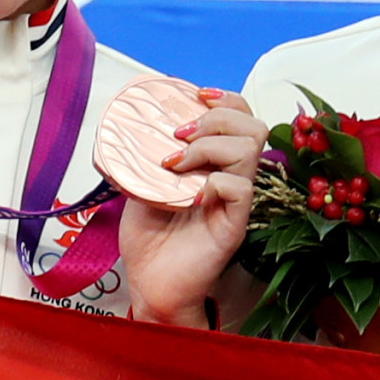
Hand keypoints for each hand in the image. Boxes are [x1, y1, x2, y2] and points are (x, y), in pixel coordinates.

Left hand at [116, 90, 264, 323]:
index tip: (194, 95)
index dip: (224, 99)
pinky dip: (212, 181)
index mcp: (215, 164)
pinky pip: (241, 188)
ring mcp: (236, 200)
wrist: (150, 283)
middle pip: (253, 125)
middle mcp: (232, 177)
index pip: (239, 117)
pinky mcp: (234, 224)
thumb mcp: (138, 184)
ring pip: (250, 148)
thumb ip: (144, 155)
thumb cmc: (149, 240)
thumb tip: (127, 125)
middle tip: (180, 135)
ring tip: (176, 163)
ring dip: (208, 145)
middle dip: (216, 117)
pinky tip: (187, 194)